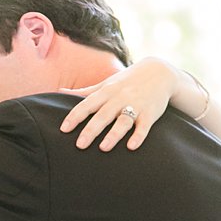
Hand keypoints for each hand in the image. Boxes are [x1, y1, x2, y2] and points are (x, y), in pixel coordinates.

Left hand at [59, 57, 178, 152]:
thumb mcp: (106, 84)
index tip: (63, 129)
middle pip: (103, 115)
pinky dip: (139, 136)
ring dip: (114, 134)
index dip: (75, 116)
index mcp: (106, 92)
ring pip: (123, 121)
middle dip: (91, 130)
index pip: (87, 104)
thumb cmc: (127, 81)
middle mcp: (120, 98)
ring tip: (103, 148)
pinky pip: (144, 126)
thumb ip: (85, 92)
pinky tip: (132, 147)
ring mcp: (136, 105)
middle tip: (79, 145)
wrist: (160, 72)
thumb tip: (59, 92)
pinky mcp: (150, 113)